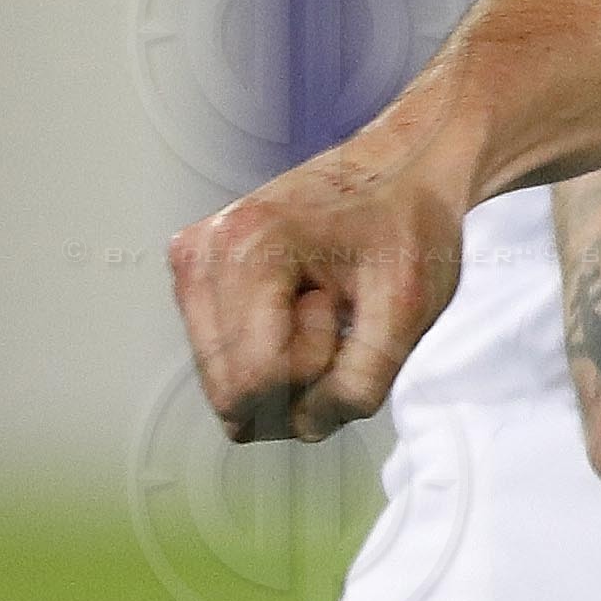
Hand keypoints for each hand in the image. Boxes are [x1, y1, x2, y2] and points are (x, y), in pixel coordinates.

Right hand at [169, 135, 467, 443]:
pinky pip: (226, 363)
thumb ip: (361, 382)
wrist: (402, 173)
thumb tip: (304, 426)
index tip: (343, 314)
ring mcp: (190, 264)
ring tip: (322, 302)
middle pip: (232, 393)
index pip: (254, 383)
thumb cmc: (410, 231)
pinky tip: (302, 302)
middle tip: (335, 311)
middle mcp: (200, 254)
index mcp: (247, 250)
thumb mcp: (409, 310)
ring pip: (226, 386)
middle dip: (296, 378)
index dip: (314, 377)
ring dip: (285, 366)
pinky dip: (271, 352)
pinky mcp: (194, 277)